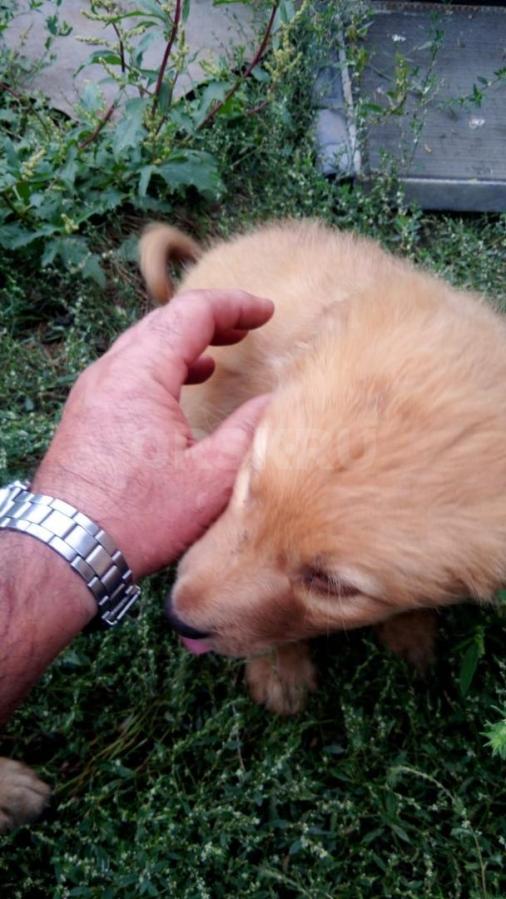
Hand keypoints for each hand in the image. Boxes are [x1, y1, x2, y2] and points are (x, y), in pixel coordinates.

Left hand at [32, 289, 273, 577]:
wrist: (69, 550)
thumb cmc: (138, 517)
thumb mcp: (210, 478)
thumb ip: (248, 431)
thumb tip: (275, 400)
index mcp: (140, 374)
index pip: (192, 313)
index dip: (235, 306)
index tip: (267, 311)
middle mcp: (110, 372)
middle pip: (164, 322)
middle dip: (210, 318)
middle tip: (248, 325)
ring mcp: (92, 391)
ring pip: (143, 344)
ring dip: (184, 340)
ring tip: (221, 349)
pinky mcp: (86, 413)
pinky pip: (128, 369)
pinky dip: (162, 364)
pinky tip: (183, 382)